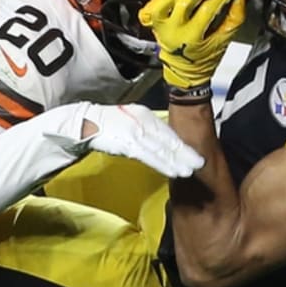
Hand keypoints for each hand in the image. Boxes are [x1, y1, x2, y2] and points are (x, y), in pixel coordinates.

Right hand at [80, 103, 203, 178]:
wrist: (85, 122)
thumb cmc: (107, 123)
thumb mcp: (131, 120)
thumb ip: (146, 130)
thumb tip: (163, 144)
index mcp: (146, 115)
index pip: (169, 132)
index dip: (183, 145)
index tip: (195, 155)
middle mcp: (143, 121)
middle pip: (168, 140)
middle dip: (185, 154)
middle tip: (199, 164)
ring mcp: (136, 132)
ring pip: (161, 149)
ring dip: (176, 161)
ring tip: (188, 171)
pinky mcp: (127, 143)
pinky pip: (149, 156)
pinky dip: (162, 164)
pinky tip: (172, 170)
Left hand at [138, 0, 245, 88]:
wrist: (185, 72)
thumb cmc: (205, 59)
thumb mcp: (224, 41)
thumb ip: (234, 19)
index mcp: (191, 37)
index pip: (207, 9)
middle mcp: (172, 32)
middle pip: (183, 2)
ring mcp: (160, 28)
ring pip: (162, 2)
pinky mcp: (152, 26)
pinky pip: (148, 9)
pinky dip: (158, 0)